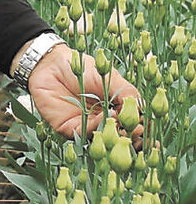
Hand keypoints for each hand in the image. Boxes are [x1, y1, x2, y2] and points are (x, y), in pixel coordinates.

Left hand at [27, 43, 142, 145]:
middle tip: (141, 134)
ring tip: (128, 128)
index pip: (130, 123)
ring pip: (102, 139)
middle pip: (118, 136)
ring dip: (116, 136)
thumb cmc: (83, 68)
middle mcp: (100, 121)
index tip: (150, 131)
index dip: (140, 128)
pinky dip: (97, 128)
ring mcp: (85, 126)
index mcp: (113, 109)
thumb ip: (127, 94)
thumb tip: (143, 111)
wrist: (53, 64)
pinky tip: (107, 119)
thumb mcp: (110, 78)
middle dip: (130, 137)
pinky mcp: (69, 128)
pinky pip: (85, 134)